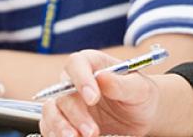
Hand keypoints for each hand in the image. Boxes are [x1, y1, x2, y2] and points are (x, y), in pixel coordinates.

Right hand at [41, 49, 160, 136]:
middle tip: (92, 131)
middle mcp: (75, 81)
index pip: (77, 63)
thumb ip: (121, 84)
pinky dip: (56, 134)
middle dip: (76, 114)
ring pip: (51, 111)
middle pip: (62, 92)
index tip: (93, 98)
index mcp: (93, 64)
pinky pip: (50, 127)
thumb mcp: (139, 88)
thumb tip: (102, 77)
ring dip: (61, 126)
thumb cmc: (140, 95)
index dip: (81, 79)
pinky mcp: (65, 121)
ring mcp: (68, 103)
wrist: (142, 116)